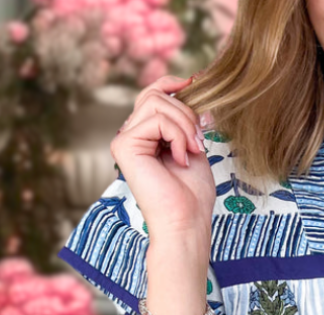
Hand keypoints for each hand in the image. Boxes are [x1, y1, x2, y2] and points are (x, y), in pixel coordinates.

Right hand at [109, 74, 215, 239]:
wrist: (186, 222)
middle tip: (200, 144)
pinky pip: (156, 119)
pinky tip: (181, 160)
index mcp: (146, 136)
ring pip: (156, 101)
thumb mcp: (192, 147)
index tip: (195, 83)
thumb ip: (184, 120)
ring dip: (184, 126)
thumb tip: (190, 88)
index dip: (173, 83)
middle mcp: (132, 136)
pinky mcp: (124, 146)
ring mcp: (124, 140)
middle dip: (186, 113)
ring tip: (193, 152)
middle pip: (155, 94)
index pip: (154, 94)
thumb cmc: (192, 196)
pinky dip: (177, 136)